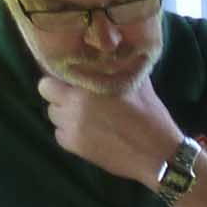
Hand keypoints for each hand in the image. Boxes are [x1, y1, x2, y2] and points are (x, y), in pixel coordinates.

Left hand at [37, 73, 179, 183]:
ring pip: (53, 116)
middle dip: (59, 94)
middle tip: (76, 99)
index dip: (61, 77)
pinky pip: (60, 136)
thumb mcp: (139, 85)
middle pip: (46, 93)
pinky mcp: (76, 147)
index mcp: (88, 86)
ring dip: (64, 115)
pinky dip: (71, 134)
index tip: (72, 80)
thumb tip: (112, 50)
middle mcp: (74, 105)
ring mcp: (72, 127)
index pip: (51, 74)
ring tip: (85, 118)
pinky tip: (88, 134)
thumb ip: (119, 67)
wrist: (160, 155)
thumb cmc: (151, 117)